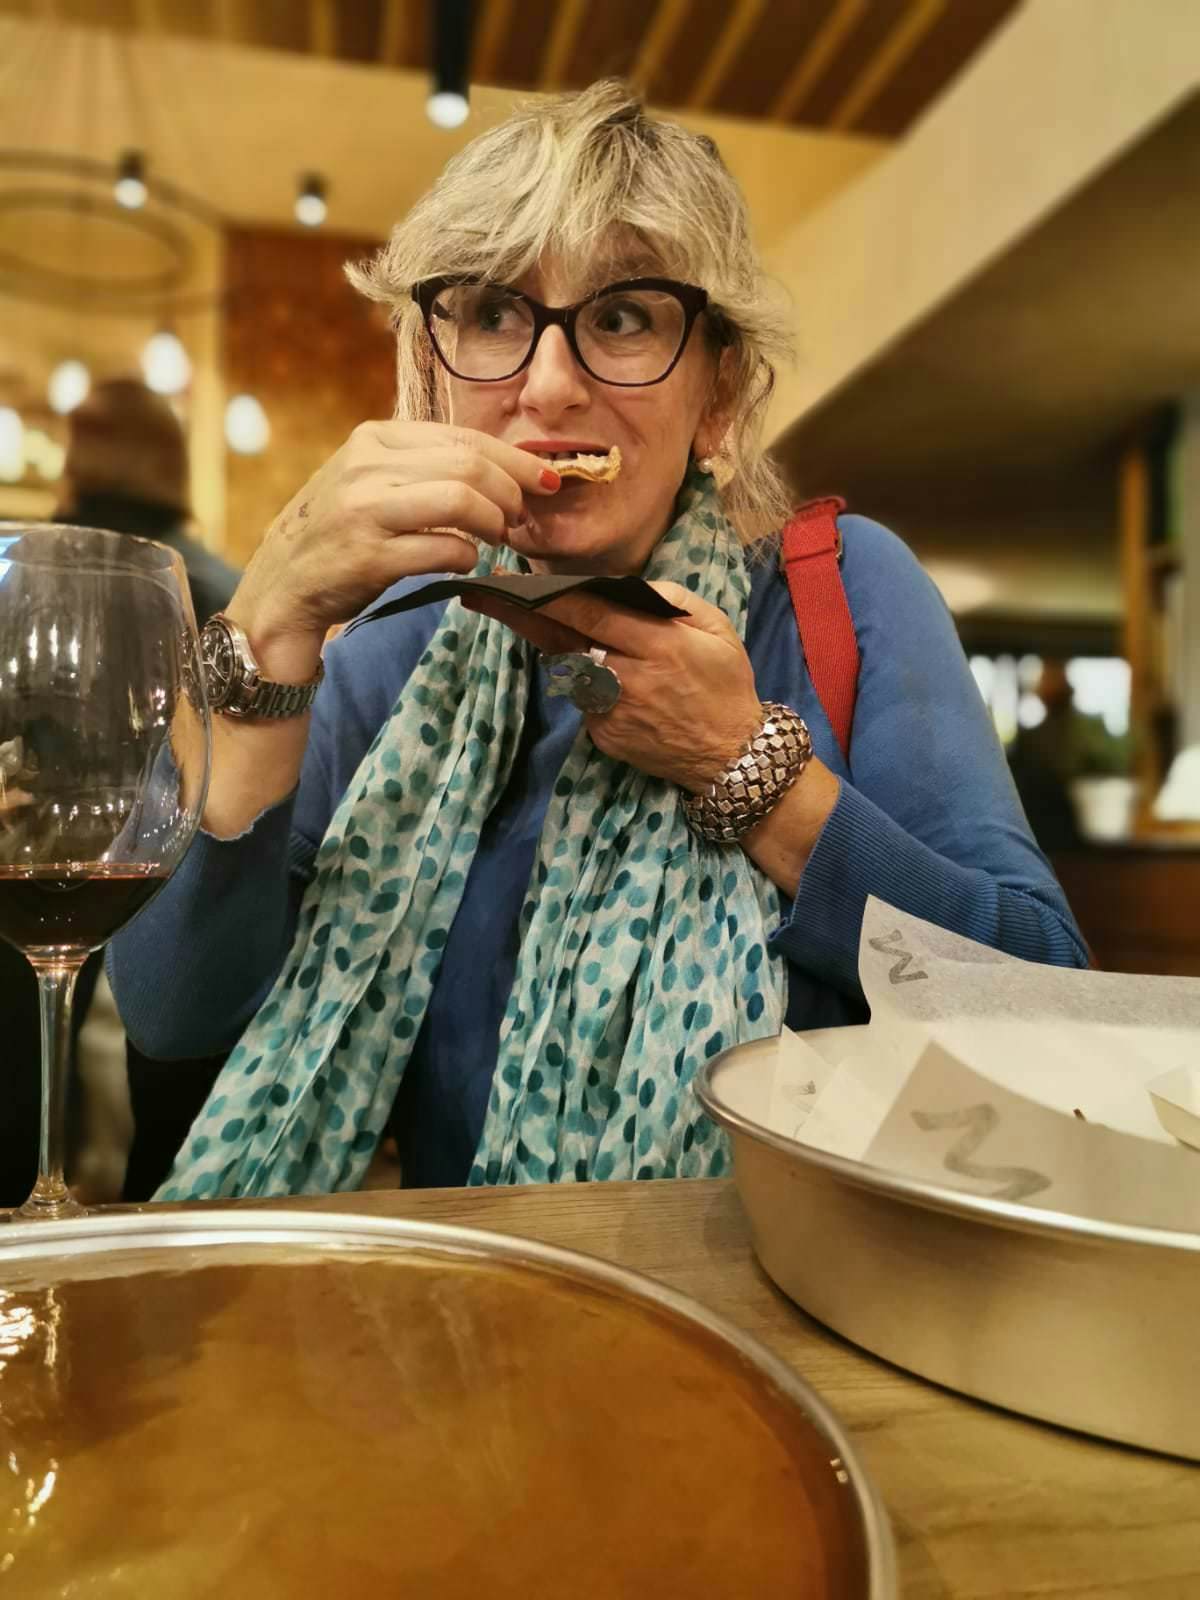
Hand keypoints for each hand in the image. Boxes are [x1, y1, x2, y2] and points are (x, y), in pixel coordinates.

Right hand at [228, 421, 560, 677]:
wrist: (283, 586)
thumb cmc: (340, 534)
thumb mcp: (371, 481)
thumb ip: (423, 467)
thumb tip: (503, 470)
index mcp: (374, 440)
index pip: (462, 437)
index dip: (514, 459)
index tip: (544, 480)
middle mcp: (367, 467)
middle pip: (468, 466)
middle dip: (510, 492)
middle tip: (519, 517)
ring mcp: (366, 511)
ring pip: (460, 500)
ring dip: (493, 522)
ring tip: (497, 537)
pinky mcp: (370, 556)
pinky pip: (444, 549)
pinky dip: (467, 556)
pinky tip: (465, 561)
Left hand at [461, 581, 762, 792]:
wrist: (732, 756)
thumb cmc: (725, 685)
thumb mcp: (717, 630)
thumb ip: (673, 600)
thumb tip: (627, 587)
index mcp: (658, 646)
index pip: (590, 613)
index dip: (548, 595)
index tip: (511, 580)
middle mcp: (628, 679)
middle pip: (562, 640)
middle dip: (520, 617)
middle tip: (481, 598)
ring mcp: (611, 712)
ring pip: (569, 669)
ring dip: (555, 647)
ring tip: (533, 623)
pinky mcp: (604, 736)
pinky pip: (583, 699)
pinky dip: (586, 683)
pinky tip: (603, 677)